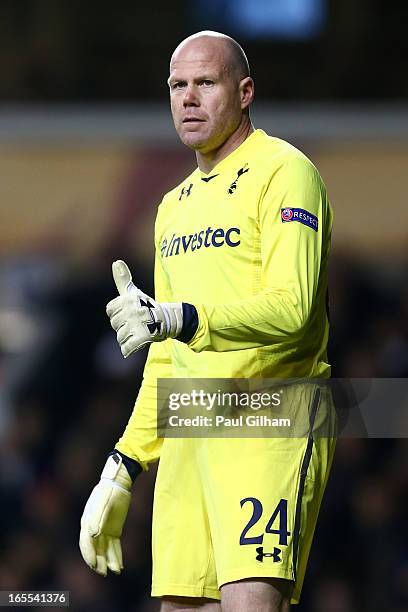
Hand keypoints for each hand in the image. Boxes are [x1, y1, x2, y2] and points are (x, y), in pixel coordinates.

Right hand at [79, 453, 131, 575]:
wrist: (118, 483)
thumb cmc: (107, 492)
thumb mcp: (102, 504)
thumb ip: (97, 519)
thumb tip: (93, 535)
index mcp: (87, 522)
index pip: (86, 542)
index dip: (89, 554)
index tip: (94, 565)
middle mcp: (94, 529)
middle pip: (95, 549)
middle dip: (98, 562)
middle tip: (104, 573)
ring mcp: (104, 530)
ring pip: (105, 550)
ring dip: (109, 561)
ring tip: (115, 571)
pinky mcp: (114, 530)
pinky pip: (114, 546)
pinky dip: (116, 556)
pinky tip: (119, 566)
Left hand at [106, 260, 182, 357]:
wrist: (169, 319)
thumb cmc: (147, 306)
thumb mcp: (134, 292)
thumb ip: (122, 280)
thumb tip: (116, 261)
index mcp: (128, 300)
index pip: (110, 310)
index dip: (119, 313)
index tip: (130, 311)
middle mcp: (132, 311)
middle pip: (115, 325)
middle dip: (124, 326)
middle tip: (138, 322)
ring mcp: (137, 324)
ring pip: (120, 337)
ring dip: (129, 337)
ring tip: (140, 330)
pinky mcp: (142, 338)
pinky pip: (126, 348)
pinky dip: (130, 349)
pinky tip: (137, 342)